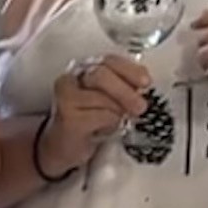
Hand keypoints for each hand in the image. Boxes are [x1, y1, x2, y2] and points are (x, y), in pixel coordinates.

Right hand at [36, 55, 156, 178]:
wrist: (63, 147)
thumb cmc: (87, 121)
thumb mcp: (107, 99)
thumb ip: (122, 87)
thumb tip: (141, 86)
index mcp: (84, 69)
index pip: (108, 61)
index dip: (129, 70)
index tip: (145, 82)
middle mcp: (71, 79)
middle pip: (101, 75)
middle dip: (125, 92)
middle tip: (140, 107)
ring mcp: (66, 98)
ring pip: (103, 99)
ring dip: (117, 113)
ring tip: (115, 122)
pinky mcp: (68, 118)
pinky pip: (101, 116)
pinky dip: (110, 124)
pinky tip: (105, 130)